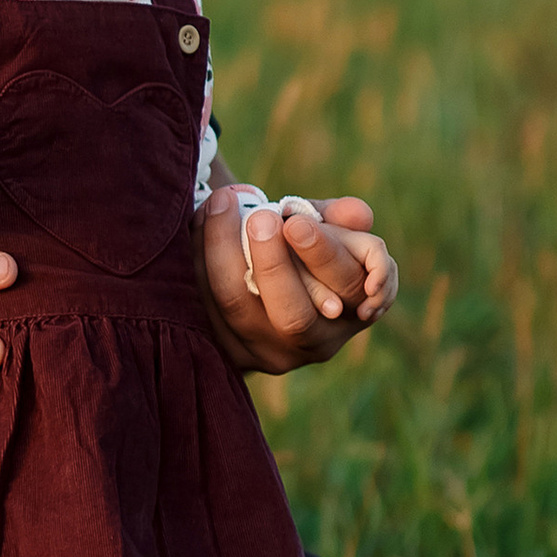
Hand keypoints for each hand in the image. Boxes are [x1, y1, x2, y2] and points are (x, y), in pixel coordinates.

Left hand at [199, 188, 397, 377]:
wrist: (258, 278)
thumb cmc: (303, 247)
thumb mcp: (324, 229)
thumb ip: (338, 217)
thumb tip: (359, 214)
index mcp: (356, 307)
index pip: (346, 283)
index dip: (323, 254)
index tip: (295, 222)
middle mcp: (317, 341)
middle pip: (294, 316)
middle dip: (272, 264)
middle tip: (259, 216)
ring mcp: (272, 354)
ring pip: (238, 308)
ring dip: (222, 250)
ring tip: (221, 202)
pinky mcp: (231, 351)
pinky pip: (205, 308)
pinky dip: (197, 261)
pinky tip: (198, 221)